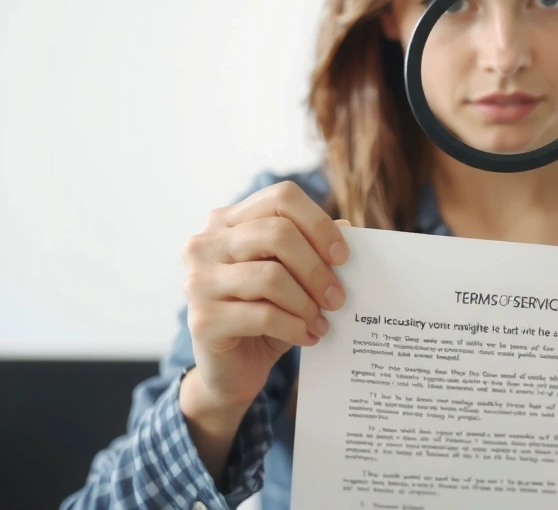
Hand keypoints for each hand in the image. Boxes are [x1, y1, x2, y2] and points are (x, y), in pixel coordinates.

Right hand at [181, 180, 349, 407]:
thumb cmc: (267, 313)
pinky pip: (263, 315)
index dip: (319, 223)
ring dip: (307, 302)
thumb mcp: (293, 277)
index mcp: (227, 221)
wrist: (233, 369)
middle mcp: (205, 244)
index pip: (281, 198)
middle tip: (338, 297)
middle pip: (278, 233)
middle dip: (317, 268)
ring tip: (322, 320)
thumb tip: (348, 230)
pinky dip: (295, 327)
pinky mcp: (201, 319)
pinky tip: (307, 336)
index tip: (343, 256)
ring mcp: (198, 280)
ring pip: (271, 276)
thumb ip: (314, 248)